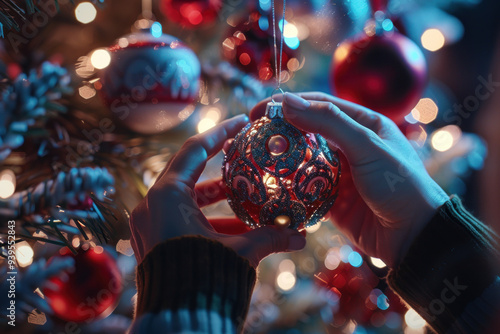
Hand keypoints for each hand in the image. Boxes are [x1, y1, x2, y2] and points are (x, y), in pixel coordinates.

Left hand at [129, 115, 305, 266]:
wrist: (177, 322)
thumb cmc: (204, 279)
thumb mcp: (240, 251)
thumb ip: (271, 237)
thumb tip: (302, 234)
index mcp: (167, 196)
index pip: (195, 150)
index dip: (220, 133)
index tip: (240, 122)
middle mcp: (152, 206)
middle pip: (191, 174)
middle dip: (223, 171)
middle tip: (246, 159)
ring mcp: (150, 225)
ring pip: (188, 200)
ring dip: (219, 201)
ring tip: (249, 199)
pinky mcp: (154, 242)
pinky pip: (182, 220)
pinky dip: (209, 220)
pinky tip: (238, 229)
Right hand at [250, 93, 448, 266]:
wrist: (414, 235)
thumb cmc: (398, 184)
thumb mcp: (366, 146)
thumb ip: (329, 122)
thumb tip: (287, 102)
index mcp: (363, 124)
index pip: (319, 105)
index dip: (288, 104)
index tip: (258, 110)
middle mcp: (350, 145)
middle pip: (306, 132)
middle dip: (279, 131)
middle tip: (249, 134)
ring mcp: (340, 173)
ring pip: (302, 161)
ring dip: (280, 160)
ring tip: (252, 159)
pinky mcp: (332, 199)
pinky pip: (304, 189)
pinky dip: (287, 188)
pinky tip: (268, 187)